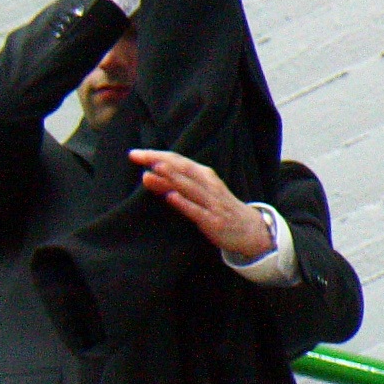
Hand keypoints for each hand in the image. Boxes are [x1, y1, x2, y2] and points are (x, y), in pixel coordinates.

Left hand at [127, 149, 274, 259]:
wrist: (249, 230)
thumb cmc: (216, 208)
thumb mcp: (194, 193)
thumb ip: (170, 185)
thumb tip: (145, 175)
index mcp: (203, 175)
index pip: (177, 161)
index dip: (156, 155)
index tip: (135, 153)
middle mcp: (207, 184)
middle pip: (181, 169)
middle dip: (159, 161)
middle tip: (137, 156)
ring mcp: (211, 202)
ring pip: (189, 187)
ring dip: (172, 177)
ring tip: (155, 168)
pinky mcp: (212, 220)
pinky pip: (197, 210)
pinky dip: (184, 203)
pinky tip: (171, 197)